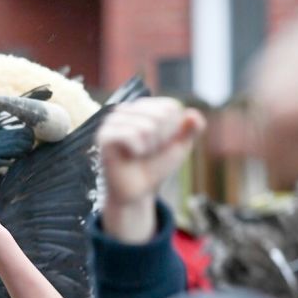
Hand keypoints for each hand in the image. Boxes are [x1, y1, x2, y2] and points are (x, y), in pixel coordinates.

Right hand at [97, 97, 204, 242]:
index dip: (173, 129)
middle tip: (149, 151)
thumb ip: (192, 129)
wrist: (138, 190)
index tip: (162, 143)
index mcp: (144, 107)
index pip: (170, 107)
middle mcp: (127, 110)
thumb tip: (193, 114)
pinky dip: (138, 150)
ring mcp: (113, 121)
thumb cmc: (156, 166)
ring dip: (149, 147)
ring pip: (146, 127)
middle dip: (162, 139)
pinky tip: (130, 156)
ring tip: (139, 154)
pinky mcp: (104, 135)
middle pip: (160, 116)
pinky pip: (130, 135)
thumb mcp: (180, 146)